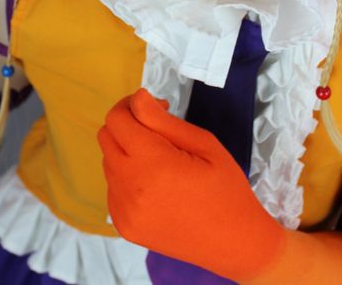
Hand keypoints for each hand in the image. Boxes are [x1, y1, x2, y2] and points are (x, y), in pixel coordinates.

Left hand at [98, 88, 283, 281]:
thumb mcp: (202, 143)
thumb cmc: (225, 188)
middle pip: (107, 136)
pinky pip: (113, 187)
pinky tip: (155, 183)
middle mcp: (130, 187)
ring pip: (108, 161)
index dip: (133, 104)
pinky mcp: (124, 226)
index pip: (117, 118)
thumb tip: (137, 98)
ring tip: (160, 158)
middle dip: (128, 124)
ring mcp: (123, 210)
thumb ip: (162, 120)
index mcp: (152, 163)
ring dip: (127, 150)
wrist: (235, 243)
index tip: (158, 109)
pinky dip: (127, 176)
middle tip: (158, 129)